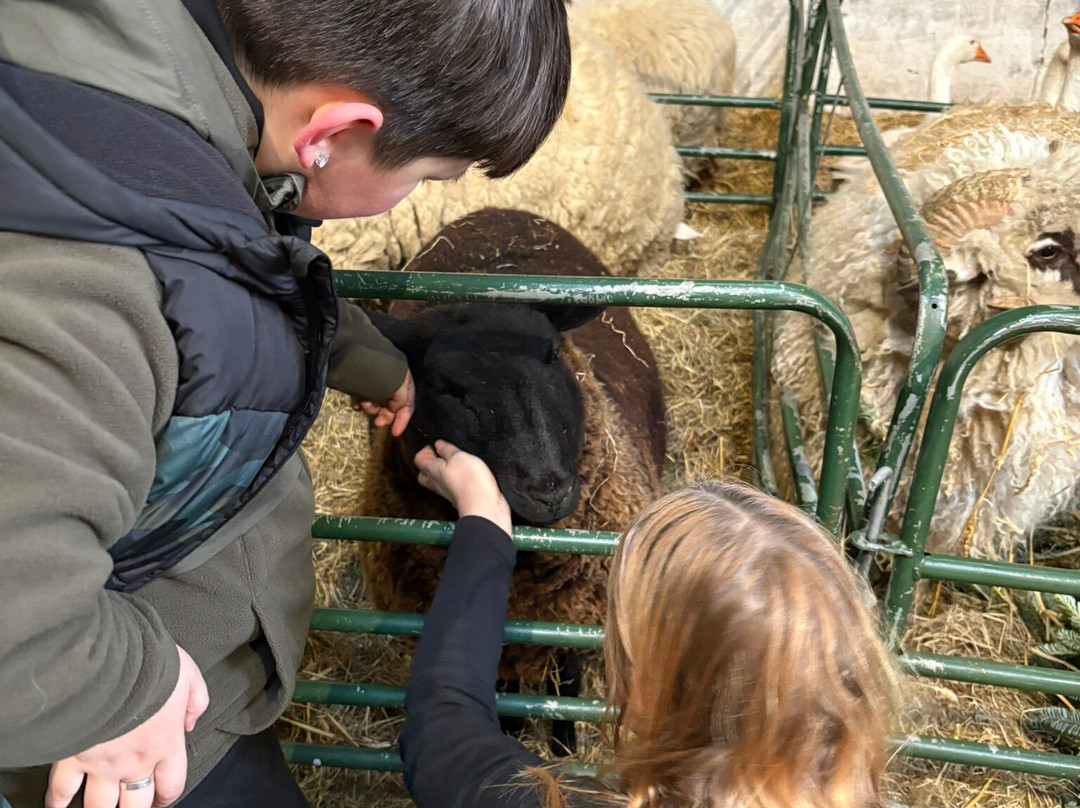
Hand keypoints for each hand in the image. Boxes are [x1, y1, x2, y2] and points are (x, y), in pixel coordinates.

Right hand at [46, 645, 208, 807]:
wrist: (107, 663)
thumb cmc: (148, 667)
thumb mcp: (189, 676)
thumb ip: (195, 702)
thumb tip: (191, 721)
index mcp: (165, 743)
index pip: (171, 785)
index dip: (167, 796)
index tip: (162, 798)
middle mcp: (134, 761)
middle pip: (136, 803)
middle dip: (136, 807)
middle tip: (132, 805)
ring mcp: (101, 763)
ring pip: (101, 804)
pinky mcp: (71, 757)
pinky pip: (61, 789)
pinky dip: (57, 801)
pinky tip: (58, 806)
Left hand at [353, 370, 414, 436]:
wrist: (361, 353)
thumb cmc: (384, 371)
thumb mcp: (400, 387)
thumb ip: (401, 402)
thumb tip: (394, 410)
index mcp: (404, 383)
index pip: (407, 406)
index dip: (402, 420)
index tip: (394, 433)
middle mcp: (392, 384)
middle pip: (391, 407)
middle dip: (384, 415)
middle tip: (377, 422)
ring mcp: (376, 383)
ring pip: (376, 403)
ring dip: (370, 408)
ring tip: (363, 404)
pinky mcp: (361, 382)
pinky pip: (362, 397)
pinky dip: (359, 403)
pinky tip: (355, 405)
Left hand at [414, 440, 511, 535]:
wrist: (484, 505)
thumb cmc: (469, 481)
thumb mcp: (459, 456)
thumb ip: (447, 450)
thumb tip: (438, 445)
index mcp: (433, 471)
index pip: (419, 460)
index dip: (425, 450)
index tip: (436, 446)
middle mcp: (437, 483)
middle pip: (424, 474)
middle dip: (429, 463)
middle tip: (440, 455)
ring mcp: (447, 492)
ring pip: (437, 482)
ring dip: (442, 472)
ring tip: (453, 463)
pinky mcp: (459, 497)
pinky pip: (450, 487)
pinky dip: (453, 480)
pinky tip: (464, 475)